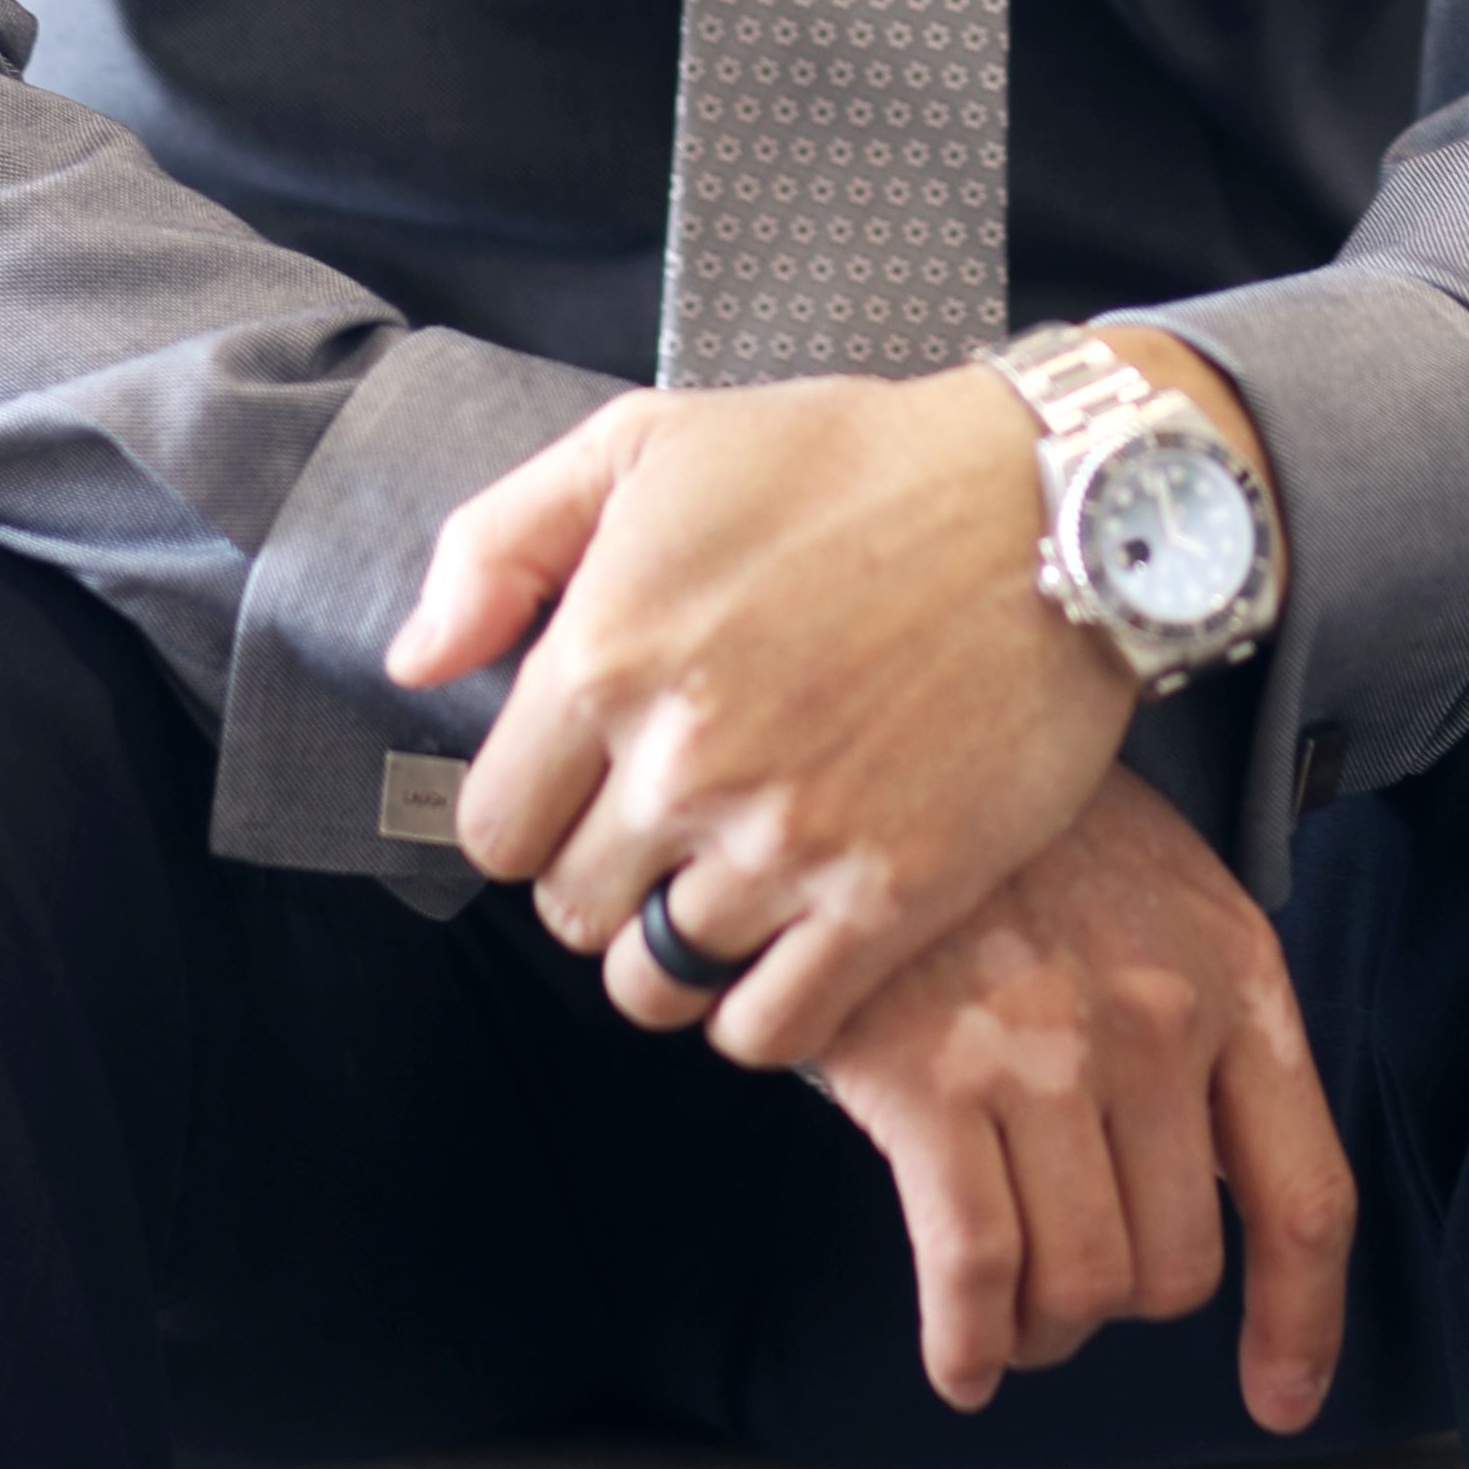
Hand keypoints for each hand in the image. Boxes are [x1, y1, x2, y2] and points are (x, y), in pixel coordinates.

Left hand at [386, 367, 1134, 1063]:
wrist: (1053, 503)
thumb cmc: (848, 459)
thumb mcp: (647, 440)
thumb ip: (500, 543)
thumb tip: (416, 663)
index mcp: (604, 653)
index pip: (492, 827)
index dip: (530, 813)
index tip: (584, 785)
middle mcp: (680, 762)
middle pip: (569, 912)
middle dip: (601, 877)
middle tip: (664, 827)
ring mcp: (784, 839)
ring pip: (657, 982)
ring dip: (674, 946)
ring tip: (721, 885)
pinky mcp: (887, 895)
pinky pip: (769, 1028)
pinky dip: (761, 1008)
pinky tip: (787, 939)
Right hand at [809, 767, 1355, 1430]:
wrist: (888, 742)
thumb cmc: (1024, 835)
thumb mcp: (1162, 895)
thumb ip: (1209, 1028)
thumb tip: (1221, 1194)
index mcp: (1233, 978)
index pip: (1306, 1194)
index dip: (1301, 1321)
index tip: (1281, 1396)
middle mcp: (1155, 1022)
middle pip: (1176, 1265)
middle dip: (1122, 1299)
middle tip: (1071, 1279)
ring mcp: (1044, 1054)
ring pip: (1079, 1288)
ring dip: (1045, 1330)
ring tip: (1012, 1308)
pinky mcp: (933, 1081)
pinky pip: (977, 1278)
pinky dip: (970, 1347)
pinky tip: (961, 1357)